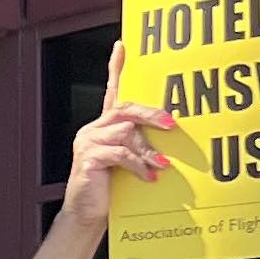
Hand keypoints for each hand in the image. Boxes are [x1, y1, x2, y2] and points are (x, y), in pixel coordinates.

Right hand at [51, 42, 174, 235]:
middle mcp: (94, 129)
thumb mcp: (130, 161)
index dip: (116, 67)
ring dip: (148, 150)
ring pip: (126, 132)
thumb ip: (143, 144)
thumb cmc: (112, 188)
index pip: (111, 90)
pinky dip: (138, 165)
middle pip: (125, 108)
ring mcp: (88, 142)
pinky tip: (149, 176)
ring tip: (162, 165)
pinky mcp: (87, 159)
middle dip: (151, 114)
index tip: (123, 45)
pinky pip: (120, 154)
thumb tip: (170, 134)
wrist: (87, 214)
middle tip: (172, 124)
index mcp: (104, 126)